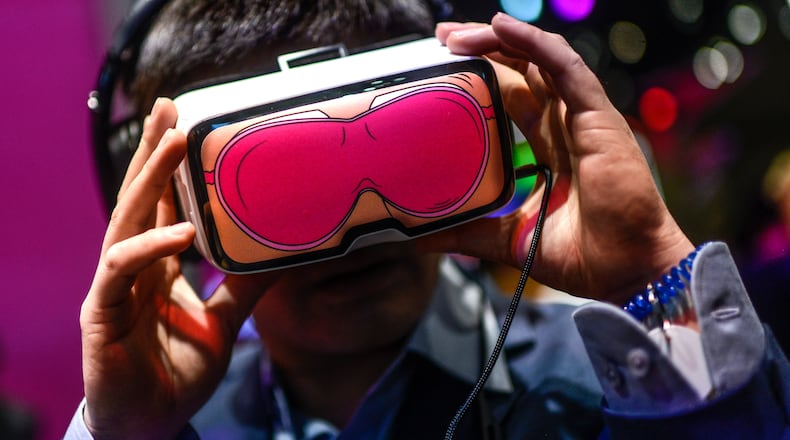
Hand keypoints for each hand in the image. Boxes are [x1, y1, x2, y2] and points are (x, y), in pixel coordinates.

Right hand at [79, 98, 277, 438]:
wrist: (151, 424)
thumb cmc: (177, 372)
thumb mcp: (222, 323)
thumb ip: (245, 289)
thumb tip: (283, 259)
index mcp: (156, 266)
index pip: (160, 205)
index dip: (168, 165)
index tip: (184, 124)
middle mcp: (132, 267)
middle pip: (139, 198)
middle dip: (152, 151)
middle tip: (169, 107)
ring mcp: (114, 286)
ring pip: (126, 220)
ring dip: (148, 181)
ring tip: (173, 144)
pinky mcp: (102, 311)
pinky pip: (123, 269)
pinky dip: (151, 248)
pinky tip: (180, 233)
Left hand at [423, 13, 692, 303]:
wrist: (626, 274)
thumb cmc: (584, 257)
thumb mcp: (509, 239)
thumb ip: (469, 232)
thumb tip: (421, 238)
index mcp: (550, 148)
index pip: (512, 96)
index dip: (483, 76)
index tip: (444, 66)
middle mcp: (566, 126)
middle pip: (522, 71)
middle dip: (483, 49)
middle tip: (440, 37)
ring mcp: (584, 118)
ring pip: (539, 61)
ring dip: (499, 40)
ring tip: (456, 34)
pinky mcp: (599, 118)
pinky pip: (566, 68)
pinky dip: (535, 44)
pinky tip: (503, 27)